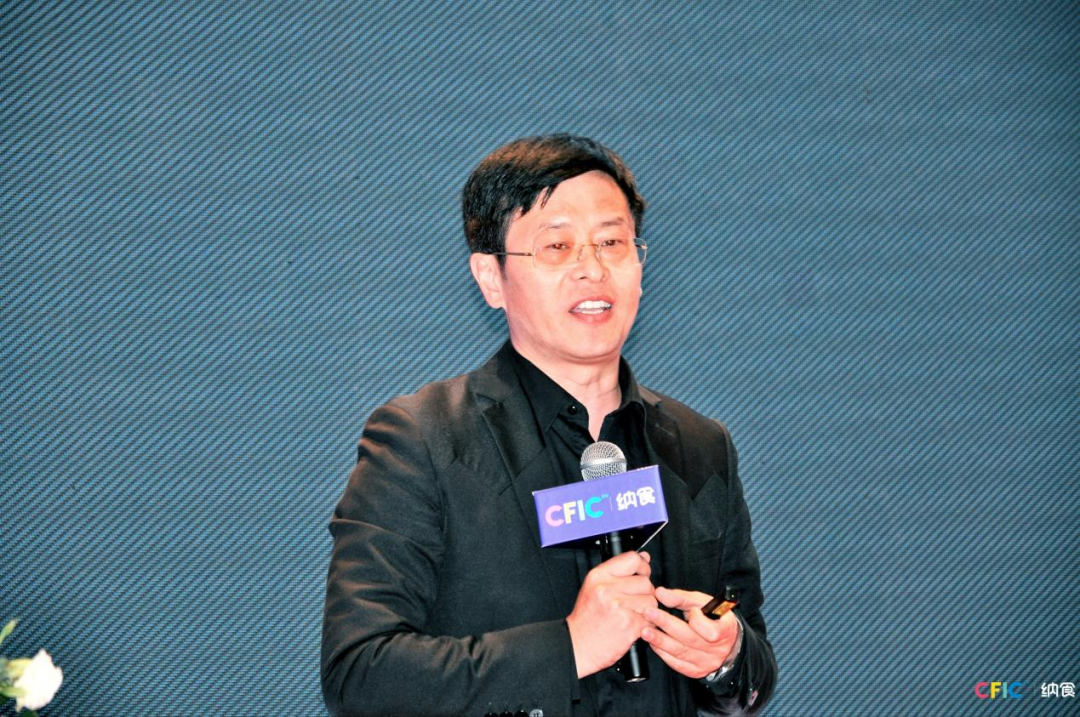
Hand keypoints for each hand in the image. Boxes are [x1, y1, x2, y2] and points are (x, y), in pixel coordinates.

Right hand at [566, 551, 655, 678]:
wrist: (579, 645)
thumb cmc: (587, 617)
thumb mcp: (594, 586)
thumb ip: (619, 571)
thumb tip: (644, 557)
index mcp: (599, 576)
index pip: (632, 559)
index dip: (642, 566)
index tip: (642, 574)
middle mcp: (608, 589)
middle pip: (645, 581)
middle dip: (644, 592)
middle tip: (633, 601)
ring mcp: (619, 607)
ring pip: (651, 600)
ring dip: (647, 608)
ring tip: (632, 613)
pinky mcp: (629, 625)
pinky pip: (650, 618)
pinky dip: (646, 623)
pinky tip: (632, 624)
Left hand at [641, 586, 739, 679]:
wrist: (725, 641)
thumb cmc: (713, 618)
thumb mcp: (703, 603)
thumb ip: (682, 598)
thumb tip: (660, 593)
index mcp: (726, 631)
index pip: (711, 631)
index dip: (698, 621)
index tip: (691, 611)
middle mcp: (718, 650)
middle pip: (690, 639)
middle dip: (667, 625)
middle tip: (649, 613)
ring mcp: (706, 663)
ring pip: (680, 652)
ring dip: (660, 641)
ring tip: (645, 631)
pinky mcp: (695, 671)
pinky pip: (677, 664)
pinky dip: (663, 653)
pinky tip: (654, 643)